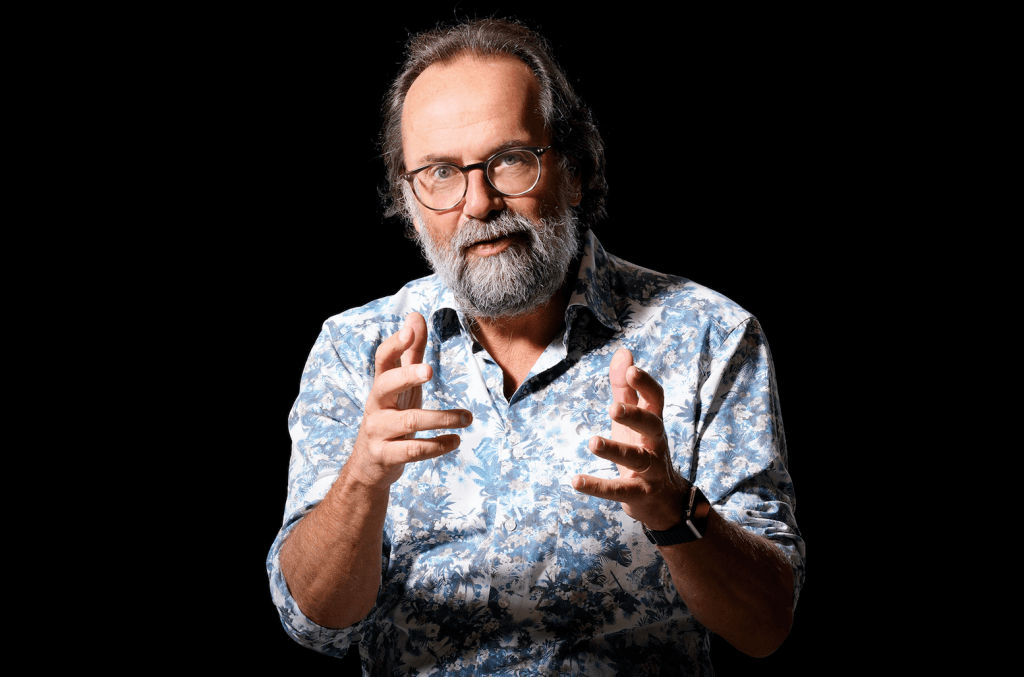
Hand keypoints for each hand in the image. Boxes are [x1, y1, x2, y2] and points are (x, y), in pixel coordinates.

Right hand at [347, 312, 471, 488]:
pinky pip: (413, 450)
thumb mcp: (401, 385)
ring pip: (409, 421)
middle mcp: (376, 406)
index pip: (382, 360)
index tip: (409, 331)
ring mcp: (379, 432)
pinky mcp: (386, 456)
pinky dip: (437, 445)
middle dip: (406, 376)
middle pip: (386, 385)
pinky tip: (455, 441)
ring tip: (468, 417)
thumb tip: (415, 315)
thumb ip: (410, 352)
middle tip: (429, 370)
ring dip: (441, 418)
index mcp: (381, 385)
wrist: (368, 466)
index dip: (394, 345)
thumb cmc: (390, 416)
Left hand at [573, 348, 688, 529]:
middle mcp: (656, 444)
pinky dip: (598, 487)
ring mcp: (650, 470)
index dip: (646, 385)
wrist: (664, 500)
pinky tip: (576, 481)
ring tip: (592, 442)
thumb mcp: (633, 417)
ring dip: (615, 450)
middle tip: (613, 407)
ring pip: (636, 459)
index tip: (632, 370)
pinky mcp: (639, 494)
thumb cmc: (643, 448)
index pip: (656, 399)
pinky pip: (619, 490)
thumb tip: (623, 351)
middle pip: (652, 426)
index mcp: (654, 422)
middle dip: (635, 416)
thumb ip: (625, 387)